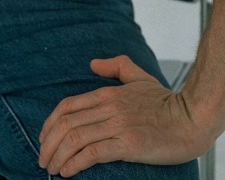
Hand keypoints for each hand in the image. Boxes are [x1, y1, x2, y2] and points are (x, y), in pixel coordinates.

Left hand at [38, 55, 204, 176]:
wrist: (191, 119)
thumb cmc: (166, 101)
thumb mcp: (138, 77)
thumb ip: (115, 66)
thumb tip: (92, 64)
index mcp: (108, 94)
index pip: (68, 106)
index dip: (50, 123)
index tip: (43, 138)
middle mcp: (109, 108)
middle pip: (66, 123)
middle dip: (48, 143)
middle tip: (42, 159)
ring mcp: (118, 126)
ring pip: (75, 139)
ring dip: (57, 156)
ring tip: (51, 169)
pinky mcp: (128, 145)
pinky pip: (93, 154)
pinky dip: (75, 164)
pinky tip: (67, 172)